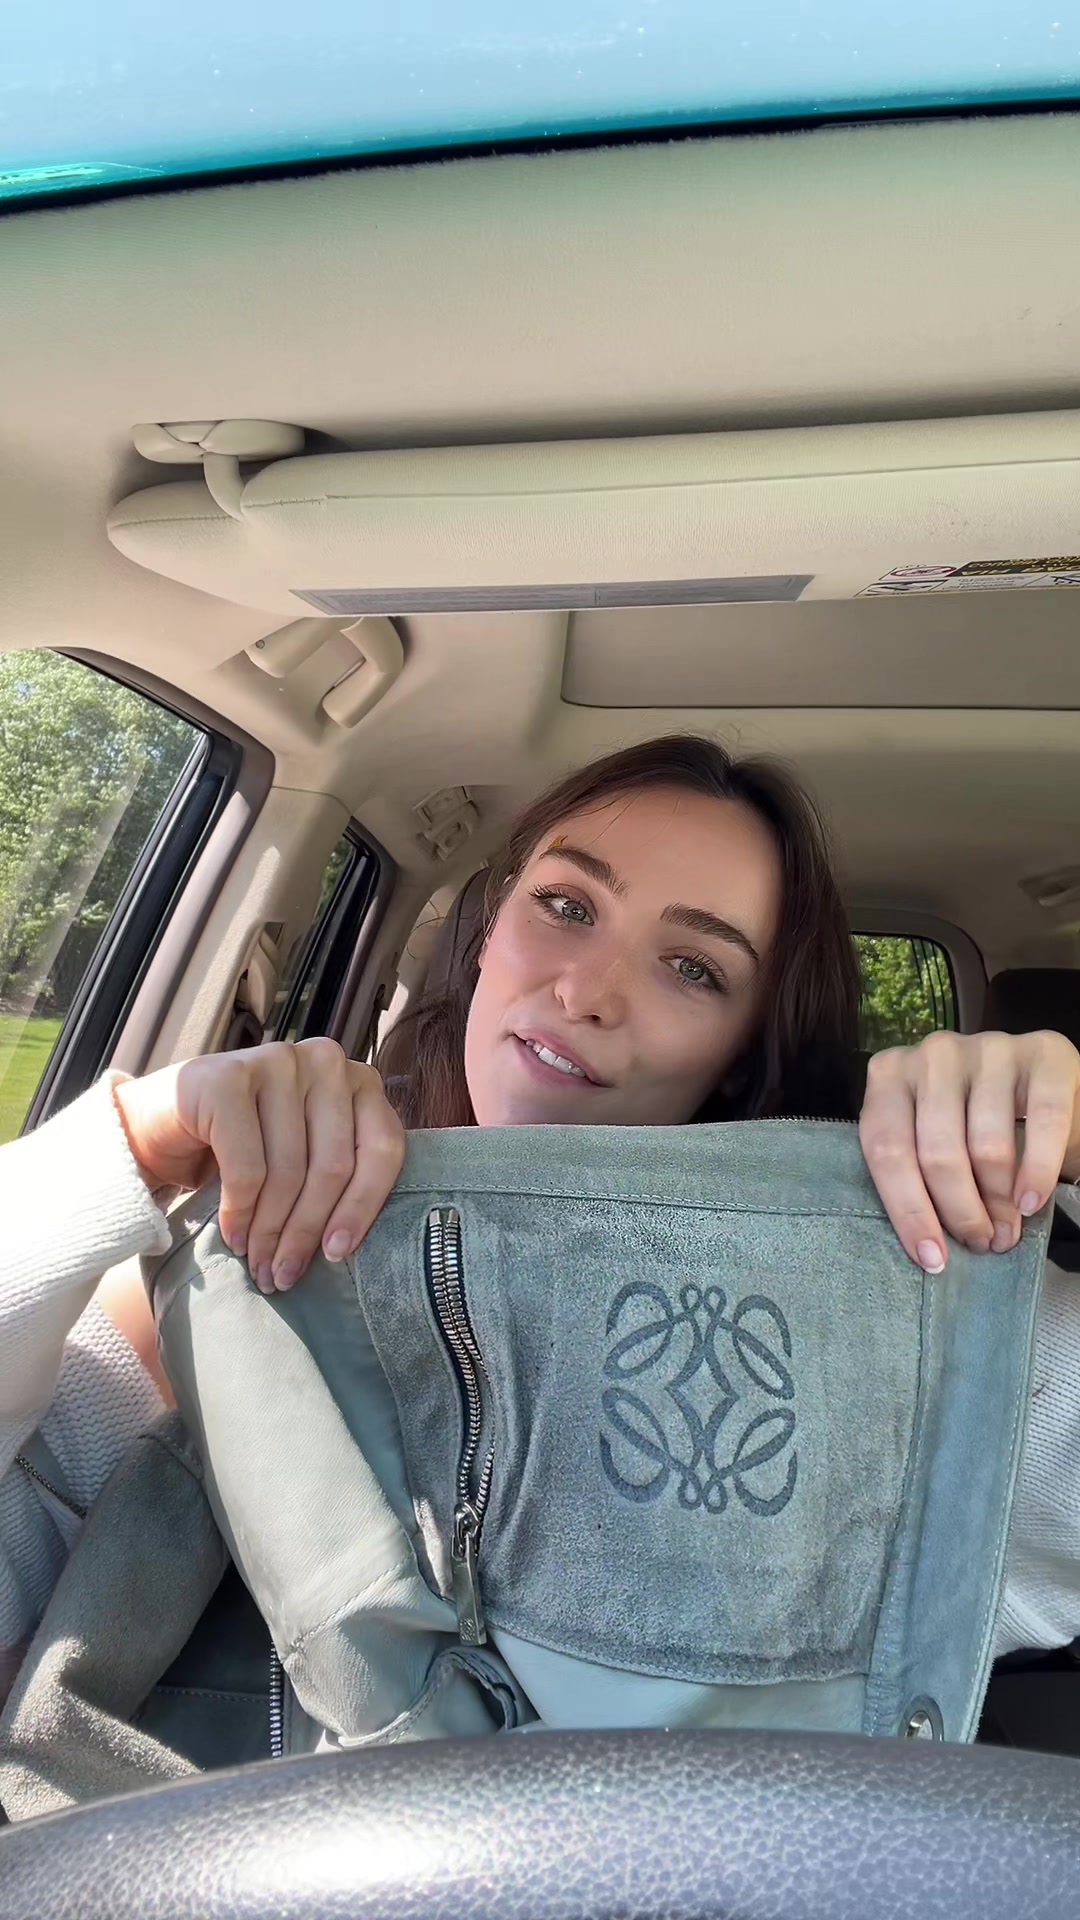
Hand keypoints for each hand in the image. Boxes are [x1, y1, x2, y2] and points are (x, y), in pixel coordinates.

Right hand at [113, 1040, 404, 1291]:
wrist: (156, 1126)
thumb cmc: (243, 1148)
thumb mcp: (303, 1158)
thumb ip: (336, 1177)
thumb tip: (349, 1246)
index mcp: (359, 1080)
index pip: (382, 1147)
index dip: (363, 1207)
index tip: (336, 1255)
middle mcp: (325, 1061)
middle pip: (333, 1166)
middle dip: (307, 1231)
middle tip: (284, 1275)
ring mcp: (277, 1062)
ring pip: (289, 1170)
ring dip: (271, 1231)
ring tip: (260, 1264)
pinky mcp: (229, 1077)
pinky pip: (247, 1166)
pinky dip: (240, 1212)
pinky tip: (235, 1238)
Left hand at [859, 1029, 1079, 1272]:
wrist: (1037, 1084)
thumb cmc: (970, 1122)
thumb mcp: (930, 1139)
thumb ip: (917, 1173)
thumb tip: (929, 1249)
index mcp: (890, 1075)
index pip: (887, 1150)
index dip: (909, 1211)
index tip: (932, 1259)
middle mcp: (934, 1054)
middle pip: (937, 1153)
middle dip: (961, 1212)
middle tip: (980, 1243)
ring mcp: (989, 1048)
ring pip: (987, 1146)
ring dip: (999, 1202)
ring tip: (1006, 1230)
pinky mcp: (1043, 1053)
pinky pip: (1042, 1122)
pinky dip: (1037, 1171)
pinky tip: (1032, 1202)